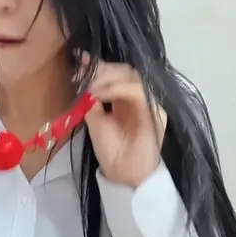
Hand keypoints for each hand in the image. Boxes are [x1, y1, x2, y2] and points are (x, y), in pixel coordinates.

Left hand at [81, 53, 167, 188]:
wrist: (124, 176)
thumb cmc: (111, 151)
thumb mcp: (95, 121)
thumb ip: (91, 100)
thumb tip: (83, 77)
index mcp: (125, 97)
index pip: (116, 73)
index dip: (99, 65)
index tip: (79, 59)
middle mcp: (139, 96)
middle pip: (125, 70)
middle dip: (102, 69)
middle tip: (83, 73)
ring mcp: (149, 103)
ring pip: (133, 77)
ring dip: (108, 77)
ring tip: (90, 85)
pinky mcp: (156, 112)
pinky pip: (138, 92)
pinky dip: (118, 89)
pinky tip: (101, 94)